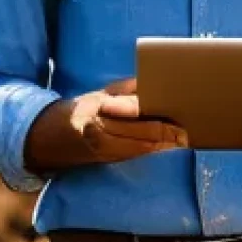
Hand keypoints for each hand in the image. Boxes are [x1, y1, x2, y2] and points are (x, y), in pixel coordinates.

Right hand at [24, 76, 187, 173]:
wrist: (53, 138)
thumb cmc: (83, 109)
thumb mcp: (100, 94)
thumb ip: (125, 90)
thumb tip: (150, 83)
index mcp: (100, 111)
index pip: (136, 115)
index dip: (159, 118)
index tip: (177, 118)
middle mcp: (103, 133)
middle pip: (143, 135)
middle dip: (168, 134)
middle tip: (187, 133)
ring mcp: (106, 150)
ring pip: (142, 148)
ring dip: (165, 145)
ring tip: (183, 139)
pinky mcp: (110, 159)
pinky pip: (137, 154)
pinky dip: (154, 150)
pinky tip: (168, 146)